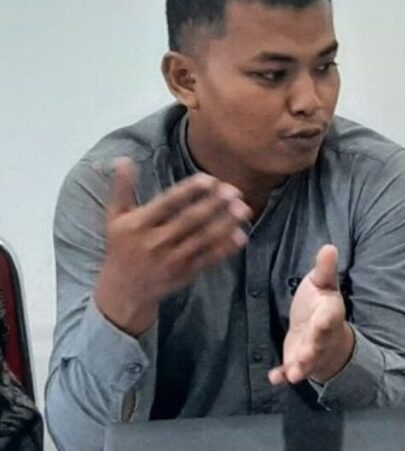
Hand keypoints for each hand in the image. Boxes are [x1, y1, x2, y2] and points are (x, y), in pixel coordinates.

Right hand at [94, 158, 250, 334]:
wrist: (122, 291)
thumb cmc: (121, 247)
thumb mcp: (115, 218)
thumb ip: (122, 188)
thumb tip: (124, 159)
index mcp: (138, 225)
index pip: (167, 203)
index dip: (189, 191)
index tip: (210, 179)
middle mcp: (155, 242)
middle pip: (190, 220)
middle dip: (214, 204)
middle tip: (235, 190)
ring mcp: (172, 260)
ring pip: (203, 239)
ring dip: (226, 223)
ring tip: (244, 208)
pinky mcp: (185, 273)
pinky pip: (209, 258)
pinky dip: (226, 248)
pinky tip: (242, 234)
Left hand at [269, 244, 353, 385]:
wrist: (326, 333)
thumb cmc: (322, 303)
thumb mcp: (324, 283)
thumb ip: (325, 269)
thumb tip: (329, 246)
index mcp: (329, 313)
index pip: (329, 316)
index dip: (326, 319)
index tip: (323, 321)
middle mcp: (321, 336)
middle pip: (318, 343)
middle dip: (312, 350)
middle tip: (304, 356)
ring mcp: (310, 351)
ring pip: (306, 362)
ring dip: (300, 368)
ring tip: (293, 375)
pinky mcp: (295, 361)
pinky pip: (289, 370)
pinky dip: (282, 375)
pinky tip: (274, 378)